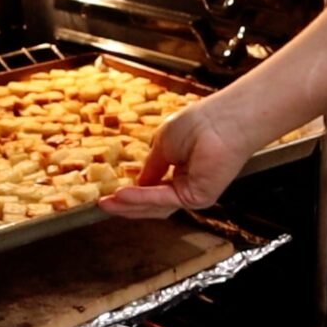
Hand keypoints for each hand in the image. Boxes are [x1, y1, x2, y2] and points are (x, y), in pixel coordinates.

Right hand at [98, 99, 253, 218]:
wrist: (222, 120)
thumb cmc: (199, 124)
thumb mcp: (163, 144)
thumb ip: (151, 167)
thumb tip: (137, 183)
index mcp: (181, 172)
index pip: (152, 190)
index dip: (131, 194)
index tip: (109, 195)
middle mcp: (187, 186)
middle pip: (152, 204)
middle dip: (126, 206)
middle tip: (103, 206)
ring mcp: (193, 194)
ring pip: (156, 205)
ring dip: (129, 205)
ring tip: (108, 204)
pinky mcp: (197, 197)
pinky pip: (162, 199)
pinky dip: (140, 197)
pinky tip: (122, 195)